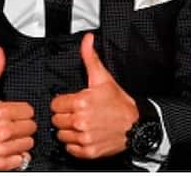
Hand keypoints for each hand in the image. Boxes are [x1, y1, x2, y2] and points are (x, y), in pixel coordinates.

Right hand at [0, 47, 35, 170]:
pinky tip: (7, 147)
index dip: (22, 111)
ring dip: (21, 140)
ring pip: (28, 143)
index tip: (13, 113)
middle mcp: (1, 130)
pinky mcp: (0, 163)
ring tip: (9, 136)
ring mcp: (0, 148)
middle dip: (23, 125)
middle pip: (31, 127)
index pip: (29, 111)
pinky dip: (17, 156)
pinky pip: (22, 159)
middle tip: (11, 124)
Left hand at [51, 33, 137, 158]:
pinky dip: (75, 144)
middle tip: (78, 112)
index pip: (55, 105)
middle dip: (65, 116)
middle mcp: (80, 121)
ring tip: (81, 123)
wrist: (135, 125)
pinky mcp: (88, 151)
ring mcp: (84, 137)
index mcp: (81, 102)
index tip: (72, 102)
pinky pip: (70, 149)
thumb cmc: (118, 103)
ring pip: (61, 135)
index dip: (63, 102)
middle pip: (56, 120)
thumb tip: (87, 40)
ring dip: (69, 130)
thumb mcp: (103, 78)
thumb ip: (90, 57)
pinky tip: (84, 134)